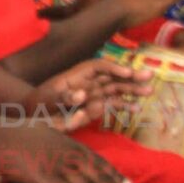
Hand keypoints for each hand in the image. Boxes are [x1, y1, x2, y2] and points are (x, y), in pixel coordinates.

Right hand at [0, 125, 133, 182]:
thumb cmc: (18, 129)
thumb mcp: (46, 120)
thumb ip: (65, 120)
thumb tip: (80, 112)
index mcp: (70, 143)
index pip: (98, 161)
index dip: (113, 175)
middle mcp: (69, 155)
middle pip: (98, 176)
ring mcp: (59, 167)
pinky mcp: (47, 180)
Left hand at [25, 59, 152, 130]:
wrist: (34, 115)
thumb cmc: (40, 103)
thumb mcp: (48, 99)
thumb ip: (64, 96)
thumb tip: (82, 95)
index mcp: (76, 75)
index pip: (98, 67)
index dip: (113, 68)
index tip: (127, 73)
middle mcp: (88, 83)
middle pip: (112, 76)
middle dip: (130, 76)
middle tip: (149, 75)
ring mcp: (92, 95)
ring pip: (116, 89)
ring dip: (132, 90)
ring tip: (149, 91)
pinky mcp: (94, 107)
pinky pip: (112, 105)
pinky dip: (124, 106)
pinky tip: (137, 109)